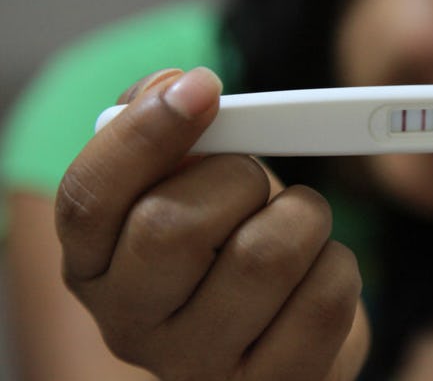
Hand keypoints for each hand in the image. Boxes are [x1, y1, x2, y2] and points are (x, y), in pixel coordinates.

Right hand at [55, 68, 368, 379]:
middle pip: (173, 227)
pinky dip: (338, 265)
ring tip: (295, 225)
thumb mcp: (189, 185)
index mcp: (95, 265)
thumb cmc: (229, 242)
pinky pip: (324, 299)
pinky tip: (317, 271)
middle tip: (255, 179)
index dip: (145, 132)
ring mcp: (200, 367)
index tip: (204, 84)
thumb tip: (175, 85)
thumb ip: (172, 134)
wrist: (275, 327)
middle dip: (238, 178)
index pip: (89, 198)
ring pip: (266, 257)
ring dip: (302, 216)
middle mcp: (131, 326)